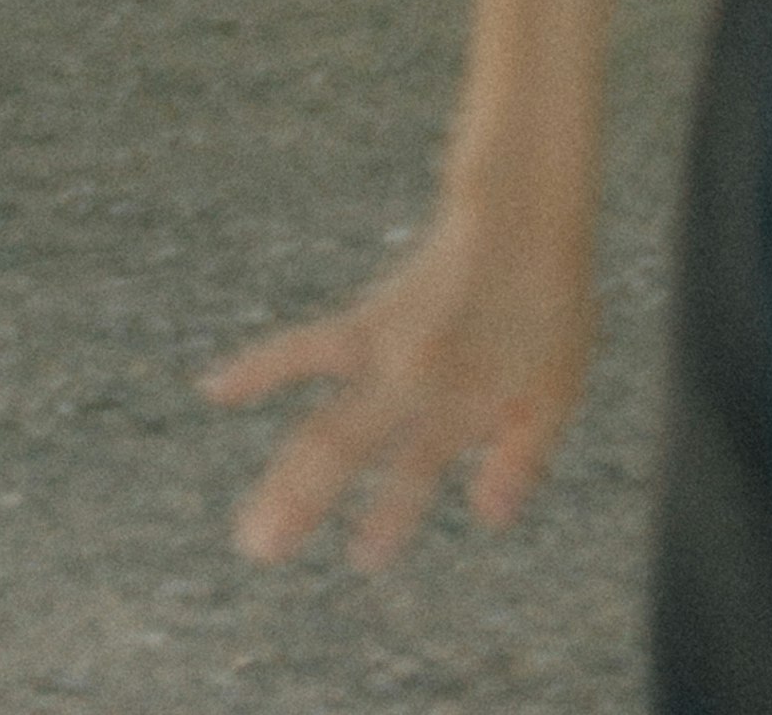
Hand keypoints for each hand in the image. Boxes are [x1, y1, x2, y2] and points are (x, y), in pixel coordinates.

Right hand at [203, 200, 595, 569]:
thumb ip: (524, 456)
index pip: (417, 472)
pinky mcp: (365, 320)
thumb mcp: (558, 386)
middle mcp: (413, 381)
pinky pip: (305, 346)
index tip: (363, 556)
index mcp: (462, 402)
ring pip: (320, 417)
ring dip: (280, 474)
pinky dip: (260, 365)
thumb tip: (487, 519)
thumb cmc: (551, 308)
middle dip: (302, 502)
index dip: (390, 516)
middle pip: (346, 447)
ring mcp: (384, 351)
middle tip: (261, 548)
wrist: (524, 215)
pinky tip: (213, 388)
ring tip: (246, 528)